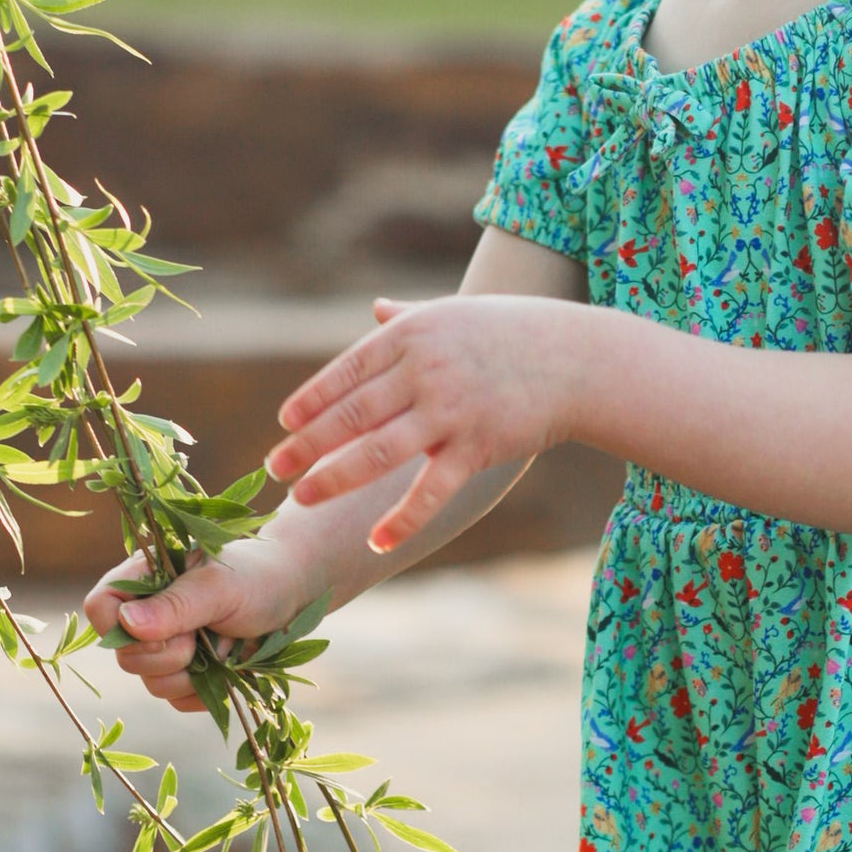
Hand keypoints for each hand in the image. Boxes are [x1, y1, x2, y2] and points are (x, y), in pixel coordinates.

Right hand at [80, 529, 315, 713]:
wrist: (295, 593)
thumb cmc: (258, 577)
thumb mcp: (220, 587)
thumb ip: (175, 606)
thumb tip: (126, 625)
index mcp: (144, 579)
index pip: (100, 607)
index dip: (121, 629)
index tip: (165, 630)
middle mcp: (148, 615)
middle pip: (126, 657)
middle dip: (169, 656)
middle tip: (205, 636)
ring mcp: (167, 647)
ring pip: (153, 683)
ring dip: (192, 674)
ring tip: (223, 646)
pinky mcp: (189, 674)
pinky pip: (181, 700)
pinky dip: (208, 690)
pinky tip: (229, 666)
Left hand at [265, 293, 579, 552]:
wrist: (578, 359)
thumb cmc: (512, 334)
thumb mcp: (455, 315)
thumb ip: (409, 319)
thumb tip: (376, 311)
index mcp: (412, 335)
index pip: (346, 371)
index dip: (312, 399)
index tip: (284, 423)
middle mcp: (425, 370)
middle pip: (351, 414)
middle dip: (307, 444)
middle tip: (273, 467)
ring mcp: (451, 410)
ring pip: (379, 452)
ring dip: (335, 477)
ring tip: (302, 499)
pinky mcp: (477, 447)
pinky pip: (430, 490)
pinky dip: (401, 519)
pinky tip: (376, 540)